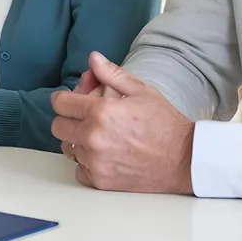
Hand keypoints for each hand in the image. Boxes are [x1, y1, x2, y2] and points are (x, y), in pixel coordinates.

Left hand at [51, 52, 194, 193]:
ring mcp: (95, 162)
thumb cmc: (164, 124)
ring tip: (97, 137)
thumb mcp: (140, 91)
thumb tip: (93, 59)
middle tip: (85, 118)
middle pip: (58, 126)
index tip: (70, 100)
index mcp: (100, 112)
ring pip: (68, 149)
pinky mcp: (100, 181)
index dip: (64, 98)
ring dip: (77, 141)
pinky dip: (86, 163)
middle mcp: (92, 138)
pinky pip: (79, 170)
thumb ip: (111, 74)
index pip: (60, 103)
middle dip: (68, 118)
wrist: (183, 160)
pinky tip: (102, 155)